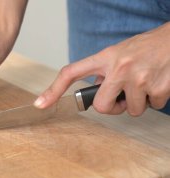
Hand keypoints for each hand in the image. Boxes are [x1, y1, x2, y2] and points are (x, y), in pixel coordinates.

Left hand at [35, 22, 169, 115]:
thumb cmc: (147, 47)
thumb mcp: (119, 53)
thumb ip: (104, 71)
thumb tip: (95, 90)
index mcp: (105, 57)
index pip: (71, 73)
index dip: (53, 90)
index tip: (40, 104)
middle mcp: (118, 68)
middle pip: (100, 106)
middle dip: (112, 107)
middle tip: (123, 97)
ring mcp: (138, 79)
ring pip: (131, 110)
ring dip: (138, 102)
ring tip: (146, 83)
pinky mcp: (157, 88)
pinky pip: (152, 107)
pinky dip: (156, 99)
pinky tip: (158, 82)